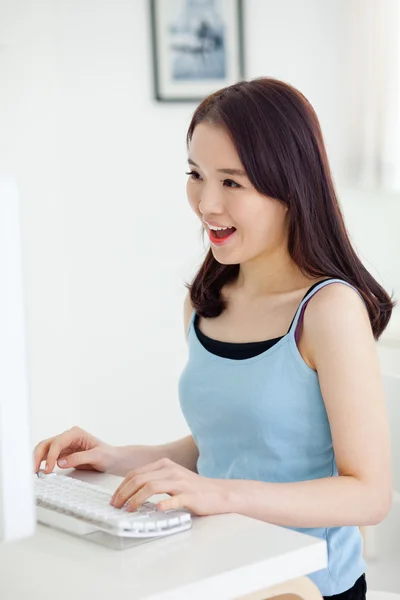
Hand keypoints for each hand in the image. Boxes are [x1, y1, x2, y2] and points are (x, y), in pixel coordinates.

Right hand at [33, 426, 118, 473]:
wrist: (113, 460)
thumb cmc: (108, 455)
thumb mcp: (97, 456)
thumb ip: (79, 458)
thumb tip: (60, 462)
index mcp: (76, 433)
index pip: (58, 442)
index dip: (51, 455)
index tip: (49, 468)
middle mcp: (68, 437)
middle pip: (47, 444)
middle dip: (39, 456)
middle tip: (34, 470)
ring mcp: (64, 446)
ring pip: (45, 450)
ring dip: (38, 459)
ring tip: (34, 471)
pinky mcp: (63, 454)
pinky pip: (49, 457)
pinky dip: (43, 463)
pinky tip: (40, 471)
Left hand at [110, 457, 229, 515]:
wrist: (219, 493)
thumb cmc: (193, 488)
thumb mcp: (171, 478)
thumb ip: (155, 480)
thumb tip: (131, 491)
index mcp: (164, 465)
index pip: (136, 473)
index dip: (121, 486)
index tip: (114, 499)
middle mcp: (170, 470)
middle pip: (139, 478)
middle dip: (123, 493)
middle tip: (116, 506)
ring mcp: (180, 482)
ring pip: (151, 486)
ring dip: (136, 499)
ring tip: (129, 510)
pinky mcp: (190, 495)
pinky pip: (175, 499)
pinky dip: (165, 503)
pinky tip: (158, 509)